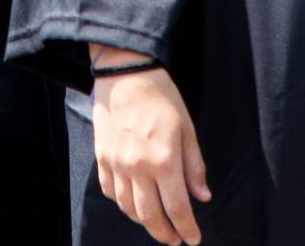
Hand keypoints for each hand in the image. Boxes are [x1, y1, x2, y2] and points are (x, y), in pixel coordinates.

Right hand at [90, 57, 209, 244]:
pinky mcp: (102, 157)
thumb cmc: (161, 98)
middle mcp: (138, 167)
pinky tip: (133, 203)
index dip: (187, 229)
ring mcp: (116, 164)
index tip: (193, 239)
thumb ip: (194, 166)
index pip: (177, 208)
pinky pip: (110, 192)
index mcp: (164, 160)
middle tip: (175, 239)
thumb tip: (203, 197)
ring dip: (143, 222)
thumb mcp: (187, 130)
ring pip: (128, 208)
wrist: (125, 75)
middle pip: (150, 216)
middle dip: (165, 234)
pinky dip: (122, 204)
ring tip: (156, 224)